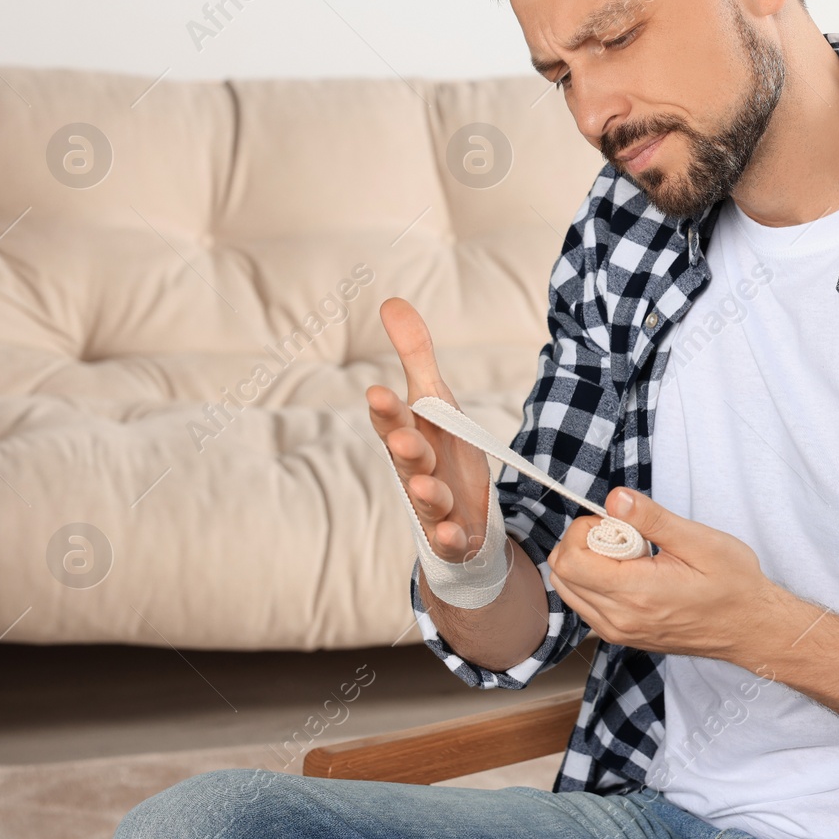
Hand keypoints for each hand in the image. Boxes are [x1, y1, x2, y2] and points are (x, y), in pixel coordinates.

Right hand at [367, 298, 492, 564]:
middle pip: (407, 458)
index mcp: (410, 433)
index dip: (386, 409)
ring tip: (429, 485)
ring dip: (427, 492)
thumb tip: (391, 301)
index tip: (378, 392)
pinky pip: (449, 537)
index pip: (392, 419)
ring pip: (427, 498)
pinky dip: (449, 537)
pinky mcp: (453, 532)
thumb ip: (414, 355)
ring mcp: (434, 503)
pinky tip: (453, 534)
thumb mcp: (434, 399)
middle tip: (404, 439)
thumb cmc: (440, 448)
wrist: (460, 511)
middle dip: (405, 448)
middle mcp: (417, 469)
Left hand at [546, 487, 782, 660]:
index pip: (571, 561)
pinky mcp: (621, 635)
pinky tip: (629, 572)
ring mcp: (617, 632)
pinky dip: (594, 581)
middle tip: (624, 535)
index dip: (584, 530)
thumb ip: (652, 519)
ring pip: (568, 590)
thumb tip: (615, 499)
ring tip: (629, 554)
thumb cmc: (733, 584)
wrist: (750, 627)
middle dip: (582, 543)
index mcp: (637, 594)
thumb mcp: (700, 541)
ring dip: (586, 562)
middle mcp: (619, 619)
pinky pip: (585, 604)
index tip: (618, 522)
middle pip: (562, 574)